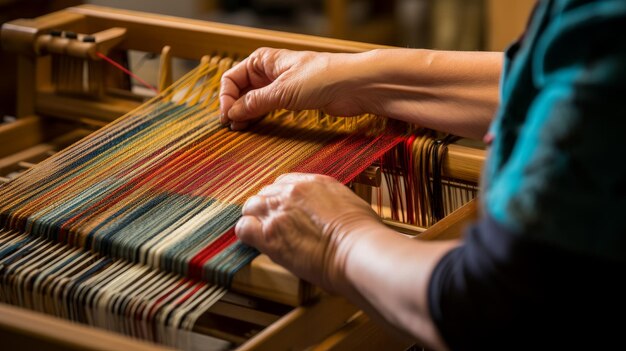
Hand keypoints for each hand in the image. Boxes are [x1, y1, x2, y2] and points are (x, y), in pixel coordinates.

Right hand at [219, 48, 369, 129]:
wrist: (354, 85)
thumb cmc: (322, 77)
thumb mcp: (283, 90)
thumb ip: (255, 102)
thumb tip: (232, 112)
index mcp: (263, 60)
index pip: (232, 78)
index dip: (226, 97)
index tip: (227, 116)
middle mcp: (269, 72)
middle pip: (241, 90)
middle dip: (234, 107)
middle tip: (232, 127)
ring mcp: (281, 86)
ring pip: (254, 101)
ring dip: (246, 114)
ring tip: (241, 129)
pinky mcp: (293, 100)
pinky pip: (269, 109)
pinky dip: (260, 117)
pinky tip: (255, 126)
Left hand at [235, 172, 385, 292]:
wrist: (357, 248)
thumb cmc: (362, 233)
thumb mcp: (349, 203)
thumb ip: (331, 202)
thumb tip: (331, 212)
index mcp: (313, 182)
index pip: (284, 183)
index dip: (281, 198)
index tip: (284, 210)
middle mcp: (291, 191)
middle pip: (265, 193)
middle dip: (267, 208)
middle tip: (274, 225)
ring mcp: (278, 211)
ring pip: (251, 207)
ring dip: (255, 219)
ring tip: (263, 234)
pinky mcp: (268, 234)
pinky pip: (244, 228)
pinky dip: (247, 234)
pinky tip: (255, 243)